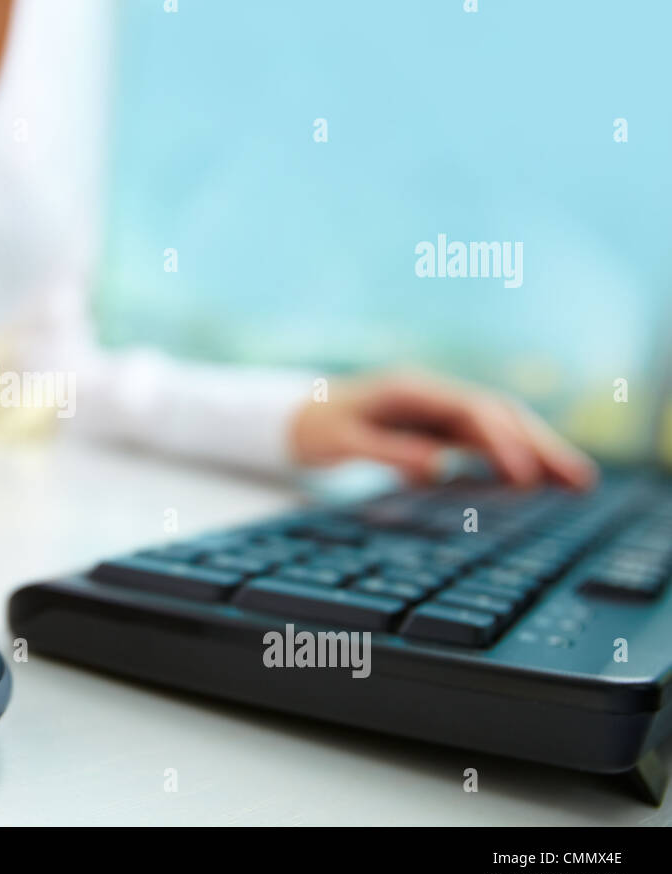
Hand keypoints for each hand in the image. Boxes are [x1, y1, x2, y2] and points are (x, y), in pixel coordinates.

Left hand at [288, 371, 596, 488]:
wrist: (293, 416)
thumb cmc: (314, 427)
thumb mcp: (342, 442)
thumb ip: (388, 453)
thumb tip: (439, 469)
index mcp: (410, 390)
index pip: (472, 412)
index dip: (504, 442)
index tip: (527, 476)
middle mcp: (431, 394)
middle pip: (498, 415)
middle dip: (540, 445)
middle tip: (579, 480)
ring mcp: (435, 410)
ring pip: (498, 427)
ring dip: (536, 452)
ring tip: (577, 483)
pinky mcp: (434, 428)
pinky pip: (481, 442)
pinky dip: (511, 460)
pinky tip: (537, 484)